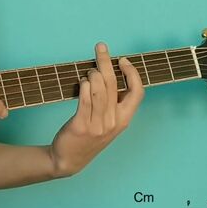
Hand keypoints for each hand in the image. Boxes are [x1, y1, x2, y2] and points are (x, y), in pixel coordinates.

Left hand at [48, 42, 143, 176]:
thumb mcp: (107, 123)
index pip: (137, 92)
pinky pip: (85, 99)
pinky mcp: (81, 125)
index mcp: (124, 120)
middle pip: (113, 84)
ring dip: (92, 74)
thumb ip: (112, 104)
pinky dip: (84, 85)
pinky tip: (82, 81)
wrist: (69, 160)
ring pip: (99, 89)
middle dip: (106, 62)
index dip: (132, 74)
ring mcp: (98, 125)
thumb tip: (109, 75)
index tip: (123, 60)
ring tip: (87, 71)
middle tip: (100, 47)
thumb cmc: (88, 138)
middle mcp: (113, 122)